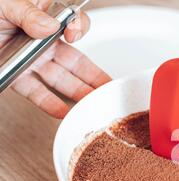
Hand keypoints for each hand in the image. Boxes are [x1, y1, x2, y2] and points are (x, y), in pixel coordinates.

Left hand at [0, 0, 110, 117]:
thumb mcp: (4, 3)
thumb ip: (27, 12)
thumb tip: (49, 25)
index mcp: (39, 16)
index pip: (70, 23)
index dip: (79, 29)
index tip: (73, 35)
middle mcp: (39, 39)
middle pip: (73, 58)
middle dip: (93, 75)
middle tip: (108, 88)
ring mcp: (29, 59)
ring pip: (60, 78)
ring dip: (78, 93)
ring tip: (93, 105)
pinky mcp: (16, 76)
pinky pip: (37, 92)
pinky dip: (50, 103)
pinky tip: (63, 112)